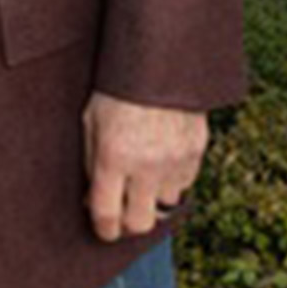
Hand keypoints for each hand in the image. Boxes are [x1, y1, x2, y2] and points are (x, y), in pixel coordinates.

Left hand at [82, 92, 208, 241]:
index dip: (103, 229)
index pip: (107, 215)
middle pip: (140, 224)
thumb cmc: (117, 87)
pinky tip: (161, 159)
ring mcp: (174, 160)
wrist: (159, 58)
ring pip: (165, 205)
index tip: (102, 229)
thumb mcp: (91, 119)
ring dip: (152, 198)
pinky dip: (172, 179)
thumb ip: (90, 161)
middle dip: (128, 224)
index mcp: (113, 156)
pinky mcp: (196, 152)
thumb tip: (91, 198)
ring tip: (142, 177)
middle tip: (122, 212)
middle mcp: (146, 165)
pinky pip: (184, 183)